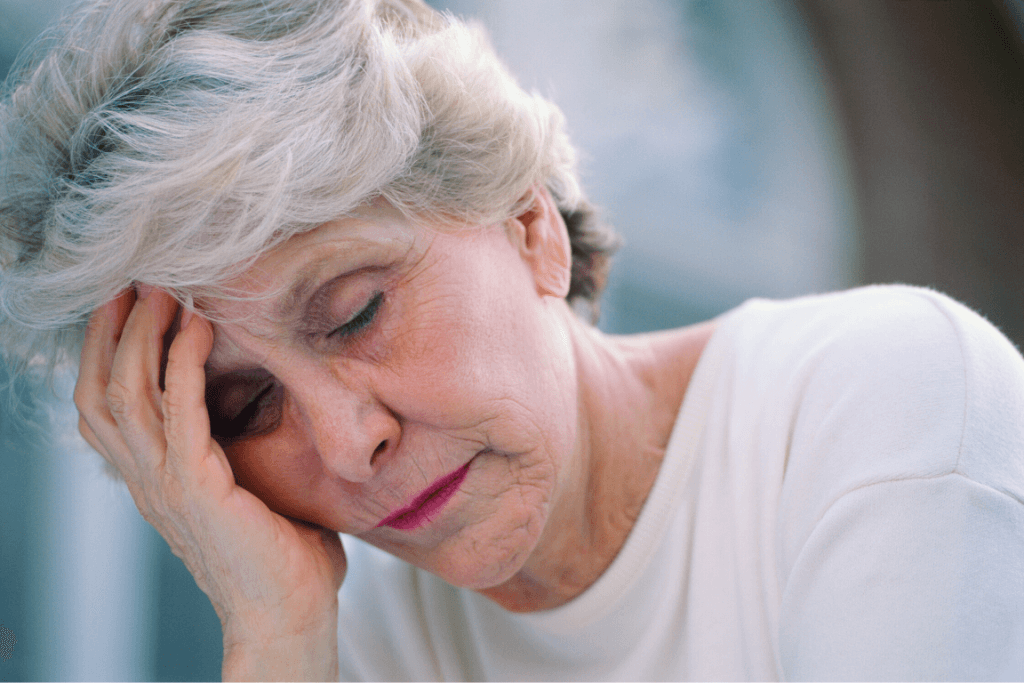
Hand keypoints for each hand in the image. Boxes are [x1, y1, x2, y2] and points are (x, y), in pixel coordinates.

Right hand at [74, 287, 345, 680]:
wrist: (289, 615)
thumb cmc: (282, 556)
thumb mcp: (248, 490)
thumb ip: (239, 450)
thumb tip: (268, 403)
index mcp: (154, 479)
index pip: (105, 406)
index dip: (109, 351)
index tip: (129, 303)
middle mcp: (147, 479)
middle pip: (100, 390)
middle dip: (114, 330)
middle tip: (135, 280)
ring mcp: (165, 484)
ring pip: (126, 393)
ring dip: (142, 334)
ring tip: (161, 288)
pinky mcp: (196, 488)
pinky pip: (179, 410)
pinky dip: (184, 362)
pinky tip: (199, 327)